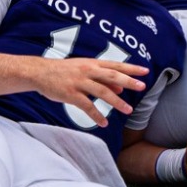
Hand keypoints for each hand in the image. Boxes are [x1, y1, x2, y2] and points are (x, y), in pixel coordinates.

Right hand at [27, 56, 148, 124]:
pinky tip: (104, 123)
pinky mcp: (70, 94)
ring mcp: (79, 82)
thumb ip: (103, 78)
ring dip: (116, 102)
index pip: (116, 65)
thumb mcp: (85, 70)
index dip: (131, 68)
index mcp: (93, 63)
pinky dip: (96, 115)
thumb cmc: (65, 71)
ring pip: (102, 92)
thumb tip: (121, 88)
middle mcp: (88, 71)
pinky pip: (87, 106)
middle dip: (128, 81)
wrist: (40, 72)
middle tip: (142, 87)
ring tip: (128, 110)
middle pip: (112, 76)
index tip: (145, 71)